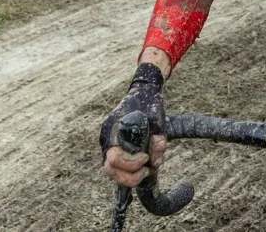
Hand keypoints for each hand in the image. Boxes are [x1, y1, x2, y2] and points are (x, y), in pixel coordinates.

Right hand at [101, 62, 167, 187]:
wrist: (144, 90)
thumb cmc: (149, 102)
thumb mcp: (158, 116)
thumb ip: (158, 138)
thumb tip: (155, 162)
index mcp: (112, 129)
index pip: (113, 158)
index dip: (130, 163)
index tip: (145, 157)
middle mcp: (107, 139)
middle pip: (109, 169)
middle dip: (129, 176)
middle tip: (147, 170)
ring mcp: (110, 144)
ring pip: (113, 171)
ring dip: (130, 176)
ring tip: (148, 170)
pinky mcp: (116, 148)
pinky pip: (119, 166)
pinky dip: (131, 171)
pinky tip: (146, 166)